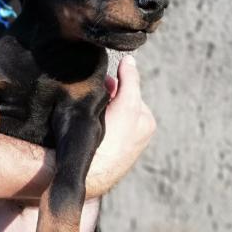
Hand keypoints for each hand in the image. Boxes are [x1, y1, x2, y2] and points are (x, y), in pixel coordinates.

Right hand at [87, 55, 155, 195]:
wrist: (91, 172)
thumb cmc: (114, 139)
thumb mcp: (128, 103)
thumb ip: (131, 80)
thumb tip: (130, 60)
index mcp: (146, 122)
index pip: (129, 92)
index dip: (115, 85)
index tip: (103, 84)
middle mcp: (136, 134)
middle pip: (118, 103)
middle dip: (106, 98)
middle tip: (94, 99)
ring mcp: (119, 144)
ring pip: (106, 115)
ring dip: (97, 111)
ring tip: (89, 114)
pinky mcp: (103, 152)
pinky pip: (97, 129)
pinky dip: (91, 124)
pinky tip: (85, 127)